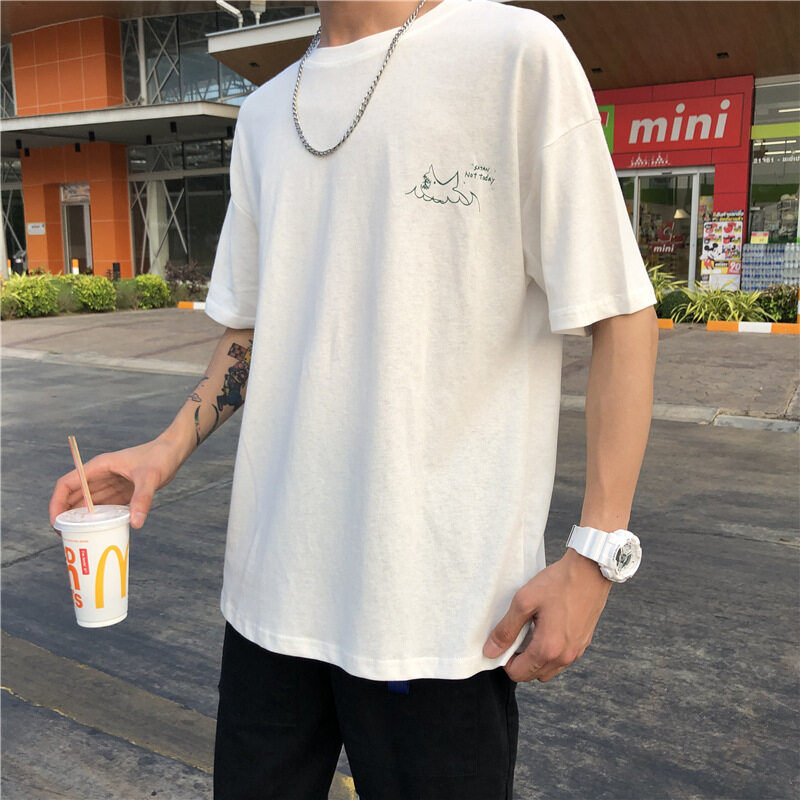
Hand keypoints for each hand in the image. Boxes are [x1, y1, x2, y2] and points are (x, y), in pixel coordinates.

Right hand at [49, 435, 183, 531]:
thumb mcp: (151, 477)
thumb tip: (136, 524)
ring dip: (81, 519)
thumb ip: (142, 499)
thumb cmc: (160, 457)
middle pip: (74, 497)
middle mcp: (100, 476)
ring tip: (79, 538)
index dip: (57, 503)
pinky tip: (100, 532)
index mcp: (98, 467)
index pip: (67, 484)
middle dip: (66, 516)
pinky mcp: (121, 491)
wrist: (174, 451)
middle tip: (66, 537)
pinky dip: (99, 519)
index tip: (56, 522)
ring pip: (88, 504)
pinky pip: (104, 507)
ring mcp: (110, 484)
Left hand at [483, 548, 611, 682]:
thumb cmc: (558, 583)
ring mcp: (576, 651)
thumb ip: (506, 629)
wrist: (590, 571)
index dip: (505, 659)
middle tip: (516, 635)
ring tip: (530, 631)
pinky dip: (550, 652)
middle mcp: (564, 657)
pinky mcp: (583, 642)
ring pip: (548, 669)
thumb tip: (490, 651)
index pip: (518, 673)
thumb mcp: (524, 602)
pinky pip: (562, 659)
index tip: (504, 640)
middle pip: (533, 675)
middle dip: (520, 661)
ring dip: (535, 659)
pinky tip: (546, 628)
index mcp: (548, 649)